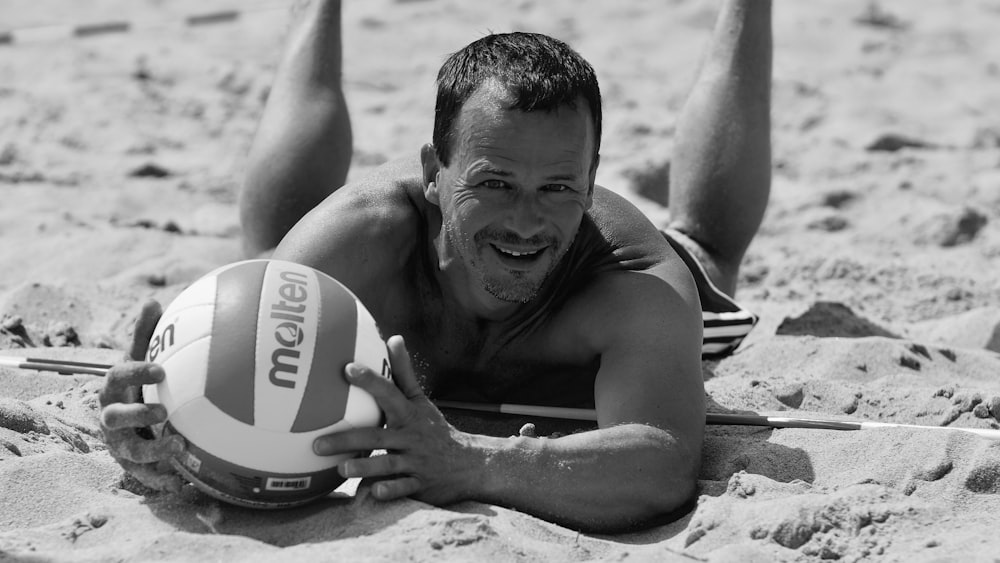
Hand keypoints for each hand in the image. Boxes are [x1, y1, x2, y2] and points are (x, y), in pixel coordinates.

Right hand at [98, 301, 185, 491]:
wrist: (124, 424)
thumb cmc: (137, 385)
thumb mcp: (140, 358)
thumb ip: (145, 334)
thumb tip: (153, 299)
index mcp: (114, 387)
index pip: (119, 376)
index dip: (137, 372)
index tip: (161, 369)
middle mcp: (112, 417)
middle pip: (115, 417)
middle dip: (137, 415)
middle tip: (164, 412)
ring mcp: (120, 444)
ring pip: (131, 451)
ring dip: (154, 452)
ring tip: (180, 448)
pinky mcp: (132, 467)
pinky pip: (147, 476)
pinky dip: (163, 479)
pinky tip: (184, 481)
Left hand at [313, 336, 483, 504]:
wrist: (467, 464)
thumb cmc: (434, 429)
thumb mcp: (421, 400)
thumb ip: (404, 373)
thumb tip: (394, 338)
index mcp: (409, 414)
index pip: (388, 393)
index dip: (369, 380)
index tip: (347, 369)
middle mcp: (411, 437)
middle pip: (377, 436)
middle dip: (348, 438)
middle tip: (317, 443)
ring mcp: (416, 462)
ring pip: (388, 464)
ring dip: (365, 466)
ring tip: (341, 468)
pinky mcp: (419, 484)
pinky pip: (403, 488)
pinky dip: (390, 490)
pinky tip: (373, 492)